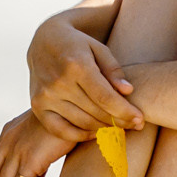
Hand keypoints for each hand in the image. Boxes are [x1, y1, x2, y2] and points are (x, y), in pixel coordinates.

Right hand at [26, 16, 139, 141]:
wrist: (43, 41)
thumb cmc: (77, 45)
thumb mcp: (98, 49)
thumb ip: (113, 70)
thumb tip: (128, 91)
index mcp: (76, 65)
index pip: (105, 97)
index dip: (124, 111)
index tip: (139, 119)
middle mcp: (58, 82)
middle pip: (95, 112)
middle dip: (119, 121)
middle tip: (135, 125)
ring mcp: (45, 96)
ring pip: (82, 123)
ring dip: (104, 129)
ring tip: (119, 127)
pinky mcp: (37, 106)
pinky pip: (60, 130)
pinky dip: (80, 135)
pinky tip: (96, 132)